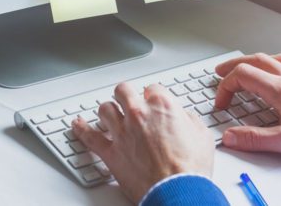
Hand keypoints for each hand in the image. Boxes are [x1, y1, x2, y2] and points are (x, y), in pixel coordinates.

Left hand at [72, 82, 214, 202]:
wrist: (178, 192)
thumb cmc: (191, 169)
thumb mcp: (202, 136)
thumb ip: (189, 119)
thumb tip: (184, 117)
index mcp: (162, 106)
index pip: (152, 88)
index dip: (153, 96)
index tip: (153, 102)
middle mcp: (138, 114)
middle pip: (123, 91)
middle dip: (127, 95)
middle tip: (129, 102)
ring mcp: (122, 132)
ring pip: (105, 109)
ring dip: (109, 111)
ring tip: (111, 115)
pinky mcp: (111, 152)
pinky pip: (89, 136)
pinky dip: (81, 129)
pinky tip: (78, 125)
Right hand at [213, 53, 280, 156]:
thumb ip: (257, 138)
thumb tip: (231, 136)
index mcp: (279, 89)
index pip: (242, 76)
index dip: (225, 88)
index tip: (222, 104)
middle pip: (252, 61)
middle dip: (232, 66)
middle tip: (219, 73)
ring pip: (269, 58)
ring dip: (250, 61)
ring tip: (242, 67)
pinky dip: (271, 61)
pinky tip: (275, 68)